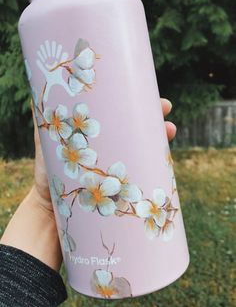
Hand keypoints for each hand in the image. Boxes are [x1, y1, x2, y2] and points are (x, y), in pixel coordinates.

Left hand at [32, 98, 176, 209]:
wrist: (52, 213)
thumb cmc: (48, 176)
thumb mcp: (45, 146)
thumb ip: (42, 125)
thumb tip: (35, 98)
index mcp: (98, 136)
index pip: (120, 113)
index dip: (135, 102)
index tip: (147, 92)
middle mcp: (113, 149)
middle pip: (138, 127)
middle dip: (154, 116)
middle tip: (165, 108)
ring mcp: (121, 168)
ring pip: (146, 147)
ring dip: (161, 137)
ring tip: (169, 130)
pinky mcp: (125, 187)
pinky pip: (146, 172)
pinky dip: (158, 164)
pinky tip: (167, 160)